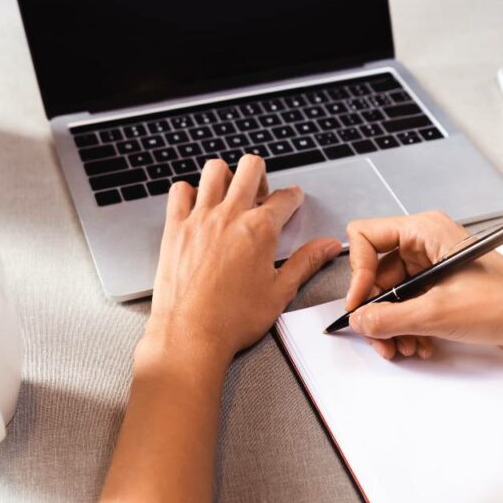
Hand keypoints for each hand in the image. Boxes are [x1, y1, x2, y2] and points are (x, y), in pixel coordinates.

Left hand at [141, 155, 340, 366]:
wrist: (191, 334)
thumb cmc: (233, 320)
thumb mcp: (279, 292)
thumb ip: (306, 263)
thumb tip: (328, 246)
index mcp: (260, 230)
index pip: (285, 198)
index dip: (293, 198)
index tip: (292, 200)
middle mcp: (230, 216)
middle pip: (251, 168)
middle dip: (261, 175)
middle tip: (261, 195)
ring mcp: (199, 219)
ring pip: (215, 170)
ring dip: (226, 176)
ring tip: (230, 194)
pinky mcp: (175, 228)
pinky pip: (179, 191)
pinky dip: (190, 191)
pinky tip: (197, 206)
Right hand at [345, 211, 502, 359]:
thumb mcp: (437, 312)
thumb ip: (389, 317)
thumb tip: (359, 320)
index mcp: (425, 231)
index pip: (367, 237)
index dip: (357, 272)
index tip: (359, 304)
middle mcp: (427, 244)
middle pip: (377, 273)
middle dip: (376, 310)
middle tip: (379, 338)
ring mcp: (435, 268)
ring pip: (392, 295)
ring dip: (392, 325)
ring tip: (403, 347)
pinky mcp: (443, 290)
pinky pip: (410, 307)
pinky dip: (408, 328)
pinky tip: (419, 345)